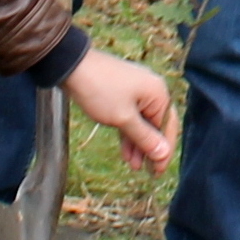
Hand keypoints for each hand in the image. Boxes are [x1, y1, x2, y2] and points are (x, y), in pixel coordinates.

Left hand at [62, 49, 175, 170]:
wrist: (72, 66)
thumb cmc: (100, 90)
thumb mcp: (123, 119)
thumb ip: (145, 138)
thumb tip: (164, 153)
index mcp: (158, 94)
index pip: (168, 127)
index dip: (163, 152)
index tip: (157, 172)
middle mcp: (152, 91)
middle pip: (156, 126)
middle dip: (150, 150)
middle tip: (148, 172)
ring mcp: (137, 91)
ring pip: (142, 123)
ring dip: (138, 145)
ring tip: (133, 166)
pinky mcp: (122, 93)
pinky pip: (131, 117)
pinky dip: (129, 133)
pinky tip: (126, 152)